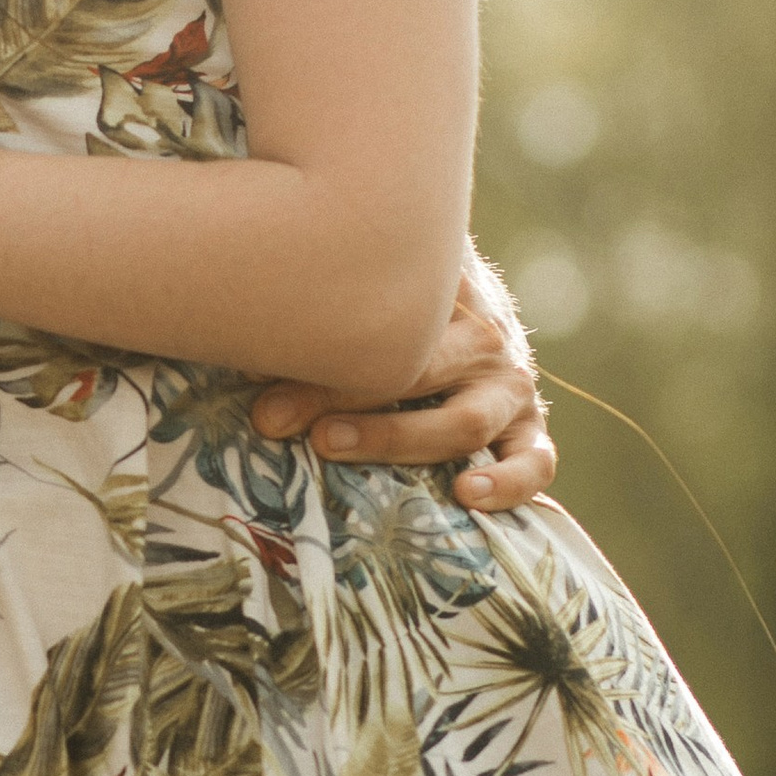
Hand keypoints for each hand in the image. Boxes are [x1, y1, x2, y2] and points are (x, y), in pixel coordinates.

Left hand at [249, 252, 554, 511]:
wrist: (469, 290)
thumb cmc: (396, 292)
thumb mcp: (369, 281)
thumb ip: (319, 300)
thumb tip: (240, 342)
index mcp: (445, 293)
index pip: (390, 324)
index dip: (321, 350)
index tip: (254, 369)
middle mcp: (483, 337)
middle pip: (413, 370)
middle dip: (334, 394)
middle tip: (270, 416)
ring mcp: (511, 385)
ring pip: (463, 421)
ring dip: (393, 438)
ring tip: (330, 446)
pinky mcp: (528, 428)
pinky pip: (536, 462)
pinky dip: (509, 482)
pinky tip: (465, 494)